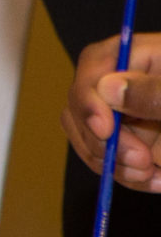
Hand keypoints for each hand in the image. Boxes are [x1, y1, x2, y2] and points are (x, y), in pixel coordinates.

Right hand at [65, 33, 160, 192]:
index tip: (104, 128)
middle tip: (137, 161)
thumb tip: (107, 86)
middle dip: (101, 139)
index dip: (89, 96)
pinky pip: (107, 160)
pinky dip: (125, 177)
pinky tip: (156, 180)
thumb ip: (155, 91)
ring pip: (88, 137)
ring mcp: (130, 115)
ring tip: (151, 175)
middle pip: (83, 103)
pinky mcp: (135, 142)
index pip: (96, 63)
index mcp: (149, 56)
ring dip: (111, 163)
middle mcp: (132, 83)